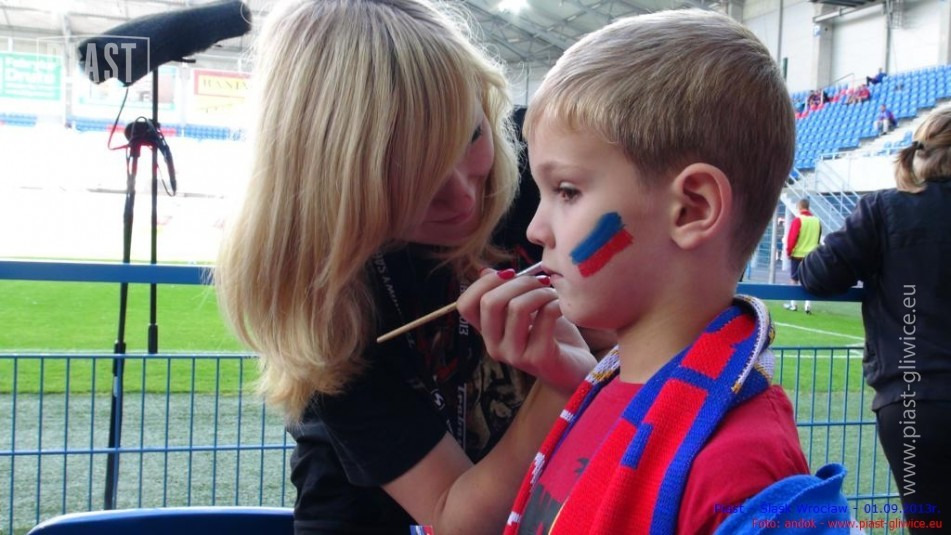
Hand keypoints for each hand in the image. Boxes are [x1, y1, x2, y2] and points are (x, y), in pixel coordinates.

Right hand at [457, 268, 595, 396]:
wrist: (576, 370)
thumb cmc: (552, 335)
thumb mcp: (527, 310)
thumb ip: (506, 293)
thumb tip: (485, 270)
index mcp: (488, 332)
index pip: (465, 305)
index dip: (484, 282)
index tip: (511, 273)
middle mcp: (494, 346)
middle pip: (490, 302)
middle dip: (519, 282)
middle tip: (541, 281)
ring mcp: (514, 355)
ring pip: (517, 307)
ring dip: (540, 292)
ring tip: (554, 295)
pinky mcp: (537, 358)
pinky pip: (545, 317)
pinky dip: (557, 304)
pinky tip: (563, 306)